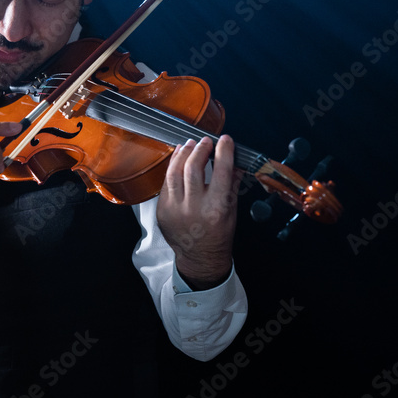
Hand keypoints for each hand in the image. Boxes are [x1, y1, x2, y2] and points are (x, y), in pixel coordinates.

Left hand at [156, 135, 239, 289]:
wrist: (200, 257)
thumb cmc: (218, 234)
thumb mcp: (232, 210)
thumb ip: (232, 184)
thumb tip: (235, 161)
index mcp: (216, 209)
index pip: (220, 172)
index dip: (223, 152)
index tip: (225, 140)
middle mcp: (193, 208)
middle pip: (193, 168)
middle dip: (200, 149)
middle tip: (205, 142)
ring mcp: (174, 209)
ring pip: (175, 173)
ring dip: (183, 154)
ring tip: (190, 145)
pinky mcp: (162, 210)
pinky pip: (166, 183)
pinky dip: (172, 168)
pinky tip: (178, 159)